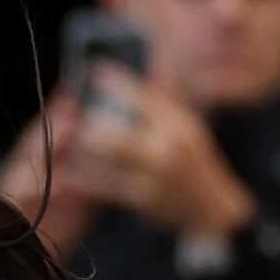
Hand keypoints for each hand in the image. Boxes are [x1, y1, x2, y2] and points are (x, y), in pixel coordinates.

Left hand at [61, 70, 256, 243]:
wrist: (212, 208)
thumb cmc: (195, 163)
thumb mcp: (188, 130)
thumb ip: (163, 106)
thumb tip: (141, 74)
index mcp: (179, 128)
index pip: (144, 99)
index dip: (117, 83)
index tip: (97, 70)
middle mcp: (166, 150)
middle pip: (113, 135)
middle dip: (87, 125)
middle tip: (72, 117)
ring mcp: (153, 176)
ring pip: (103, 161)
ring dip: (80, 150)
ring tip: (67, 140)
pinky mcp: (141, 199)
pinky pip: (102, 185)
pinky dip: (82, 176)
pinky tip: (69, 169)